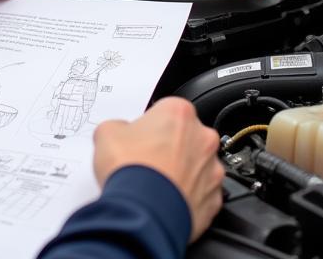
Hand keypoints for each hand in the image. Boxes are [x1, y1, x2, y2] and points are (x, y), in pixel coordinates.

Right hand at [92, 97, 222, 242]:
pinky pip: (202, 193)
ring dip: (181, 171)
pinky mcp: (214, 200)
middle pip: (186, 136)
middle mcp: (203, 138)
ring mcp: (212, 170)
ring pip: (197, 166)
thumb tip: (121, 134)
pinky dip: (187, 196)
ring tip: (156, 183)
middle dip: (170, 146)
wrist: (143, 213)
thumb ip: (120, 127)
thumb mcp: (107, 133)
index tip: (141, 136)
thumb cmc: (130, 170)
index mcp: (179, 112)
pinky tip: (167, 200)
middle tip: (147, 159)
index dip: (151, 124)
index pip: (167, 110)